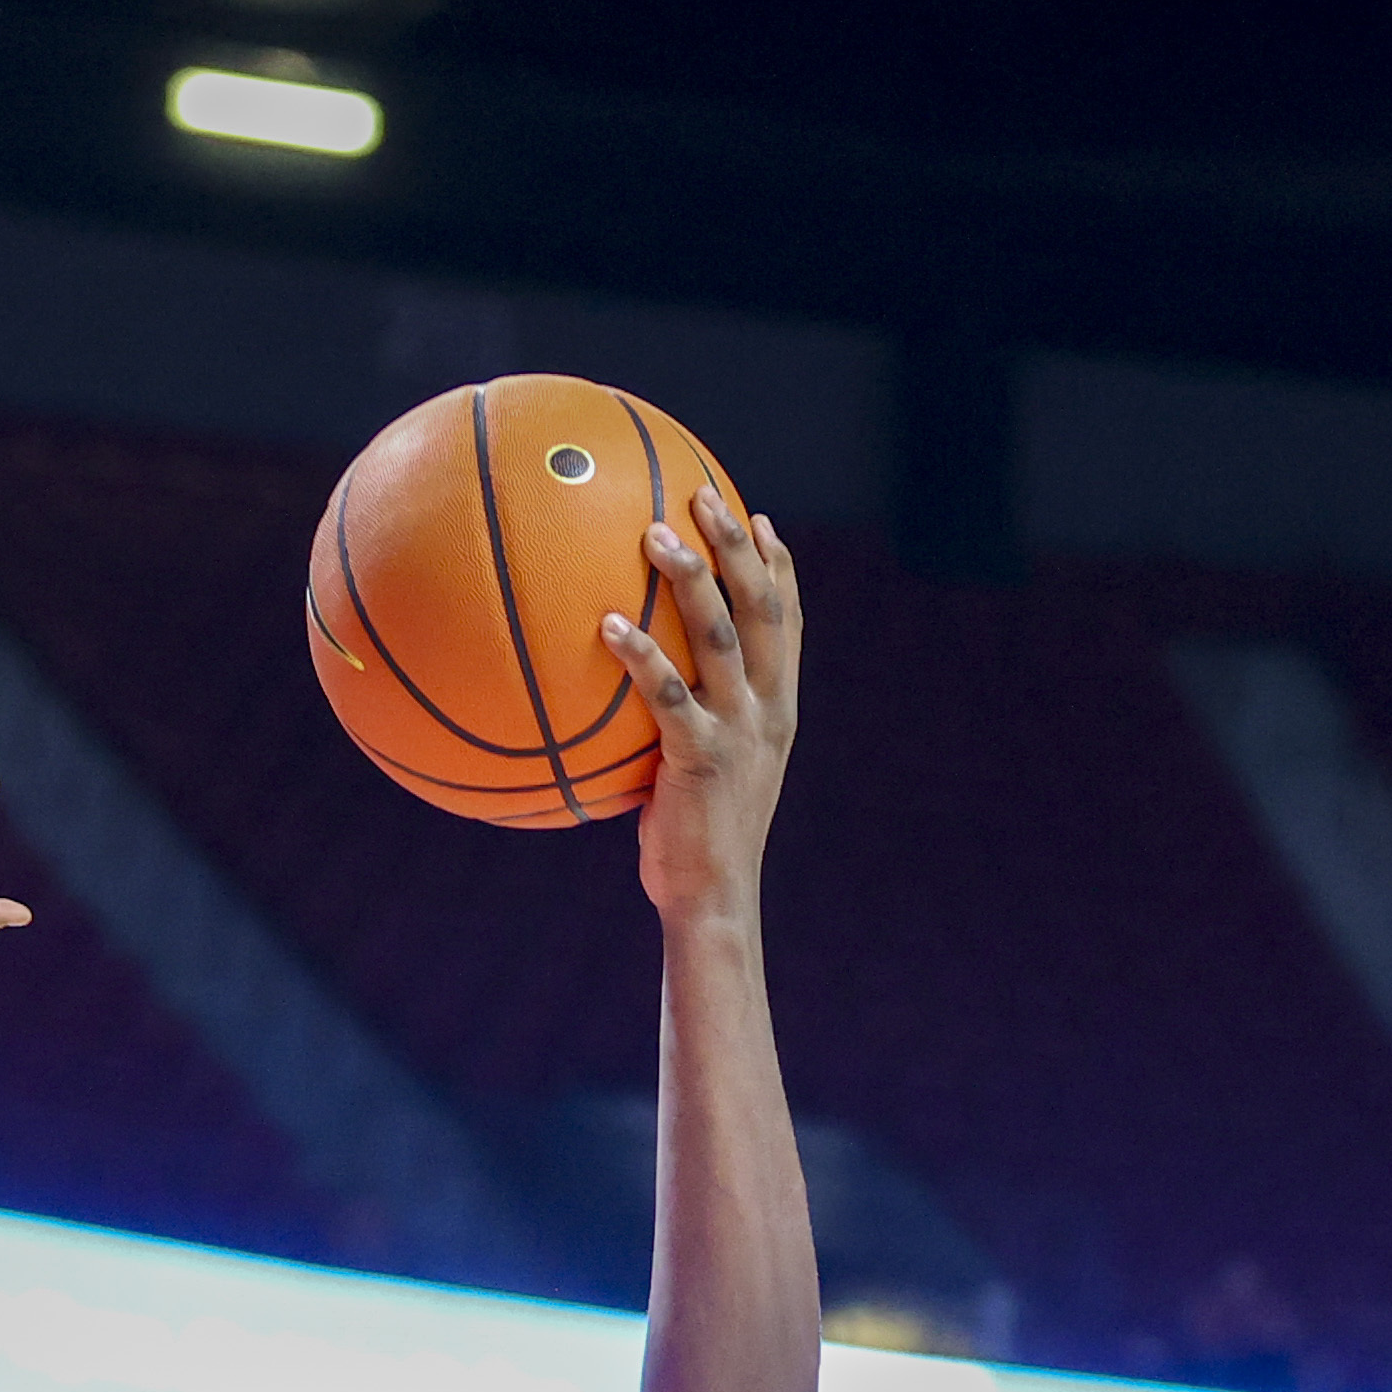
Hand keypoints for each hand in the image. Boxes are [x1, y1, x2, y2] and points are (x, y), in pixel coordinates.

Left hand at [602, 488, 799, 928]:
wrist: (714, 897)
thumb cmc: (695, 837)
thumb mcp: (703, 770)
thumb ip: (686, 723)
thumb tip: (636, 693)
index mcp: (777, 707)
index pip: (787, 622)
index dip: (777, 566)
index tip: (758, 517)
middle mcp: (768, 708)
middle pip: (760, 607)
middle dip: (736, 545)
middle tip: (702, 493)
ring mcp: (740, 730)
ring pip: (721, 635)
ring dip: (691, 578)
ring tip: (654, 533)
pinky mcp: (701, 758)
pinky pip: (667, 695)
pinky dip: (640, 656)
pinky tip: (604, 626)